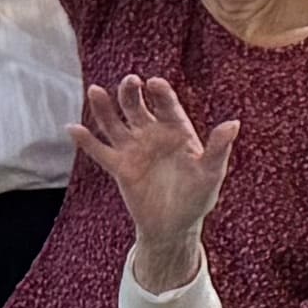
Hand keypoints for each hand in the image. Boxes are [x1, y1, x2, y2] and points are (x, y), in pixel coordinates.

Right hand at [73, 75, 235, 270]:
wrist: (175, 225)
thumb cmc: (198, 197)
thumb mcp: (211, 173)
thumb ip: (218, 148)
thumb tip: (233, 123)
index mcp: (177, 131)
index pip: (167, 106)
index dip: (161, 94)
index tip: (155, 83)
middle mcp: (153, 134)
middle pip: (138, 108)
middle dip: (132, 94)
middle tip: (129, 81)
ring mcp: (134, 149)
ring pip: (115, 124)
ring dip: (104, 108)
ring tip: (95, 91)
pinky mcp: (119, 167)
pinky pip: (100, 151)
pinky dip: (86, 141)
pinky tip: (73, 128)